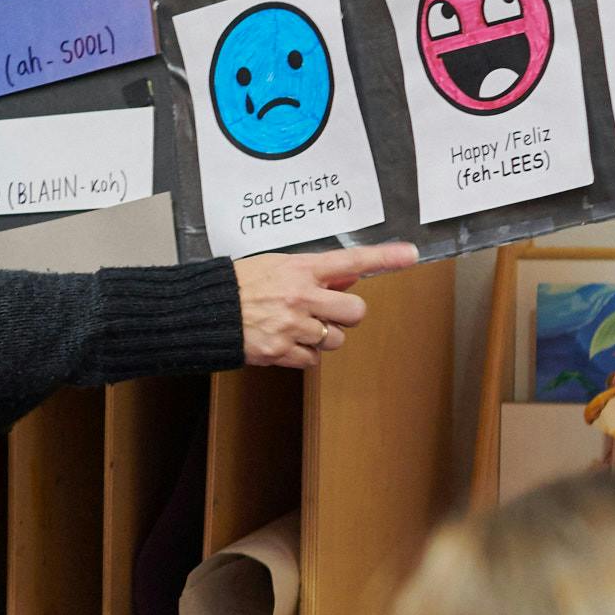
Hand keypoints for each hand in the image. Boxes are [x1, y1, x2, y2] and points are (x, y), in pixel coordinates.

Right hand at [236, 243, 418, 369]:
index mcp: (300, 269)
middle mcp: (301, 296)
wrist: (203, 312)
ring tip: (296, 328)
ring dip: (323, 337)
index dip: (385, 258)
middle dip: (346, 315)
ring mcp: (292, 326)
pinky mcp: (281, 351)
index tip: (411, 254)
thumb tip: (349, 276)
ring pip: (335, 339)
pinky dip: (303, 355)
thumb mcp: (276, 266)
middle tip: (328, 313)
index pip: (351, 260)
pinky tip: (285, 342)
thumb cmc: (236, 285)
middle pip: (354, 311)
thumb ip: (315, 273)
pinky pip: (312, 360)